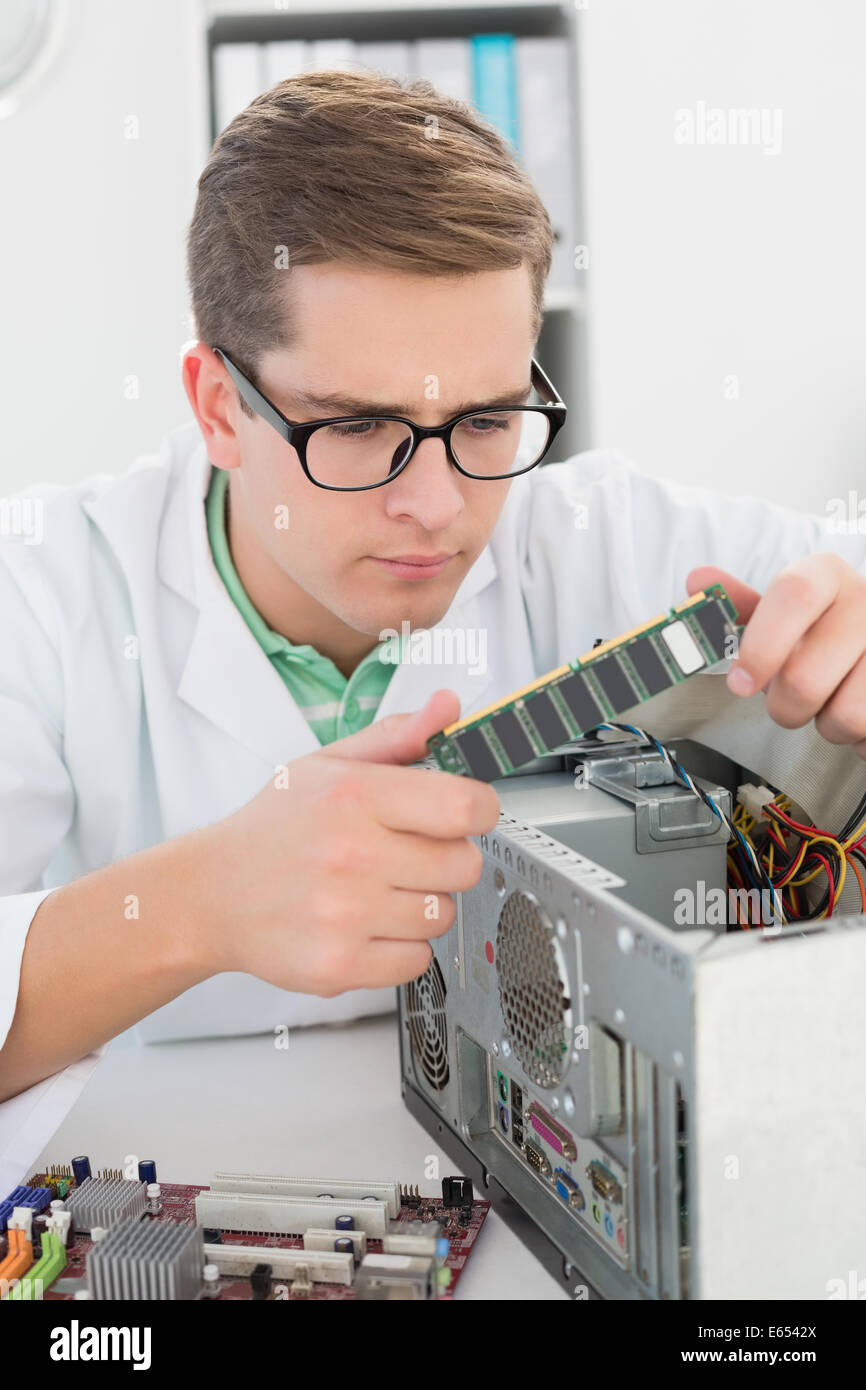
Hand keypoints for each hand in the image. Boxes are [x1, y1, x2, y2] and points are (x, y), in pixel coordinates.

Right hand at [198, 689, 499, 993]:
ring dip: (422, 903)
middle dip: (446, 858)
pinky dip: (401, 946)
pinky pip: (418, 960)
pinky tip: (368, 924)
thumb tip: (448, 707)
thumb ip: (396, 737)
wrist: (210, 894)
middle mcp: (351, 855)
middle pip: (464, 865)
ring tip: (378, 890)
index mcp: (354, 797)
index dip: (478, 810)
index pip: (465, 807)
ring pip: (444, 915)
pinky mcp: (339, 965)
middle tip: (408, 854)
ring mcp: (344, 915)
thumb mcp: (327, 765)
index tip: (464, 814)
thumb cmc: (274, 827)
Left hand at [686, 556, 865, 758]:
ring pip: (845, 716)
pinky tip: (860, 712)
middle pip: (805, 677)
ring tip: (833, 703)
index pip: (795, 595)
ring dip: (827, 726)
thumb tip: (700, 581)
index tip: (741, 682)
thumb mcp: (784, 614)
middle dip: (785, 706)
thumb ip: (742, 605)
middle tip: (790, 700)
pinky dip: (858, 739)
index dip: (761, 644)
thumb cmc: (825, 632)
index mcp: (828, 576)